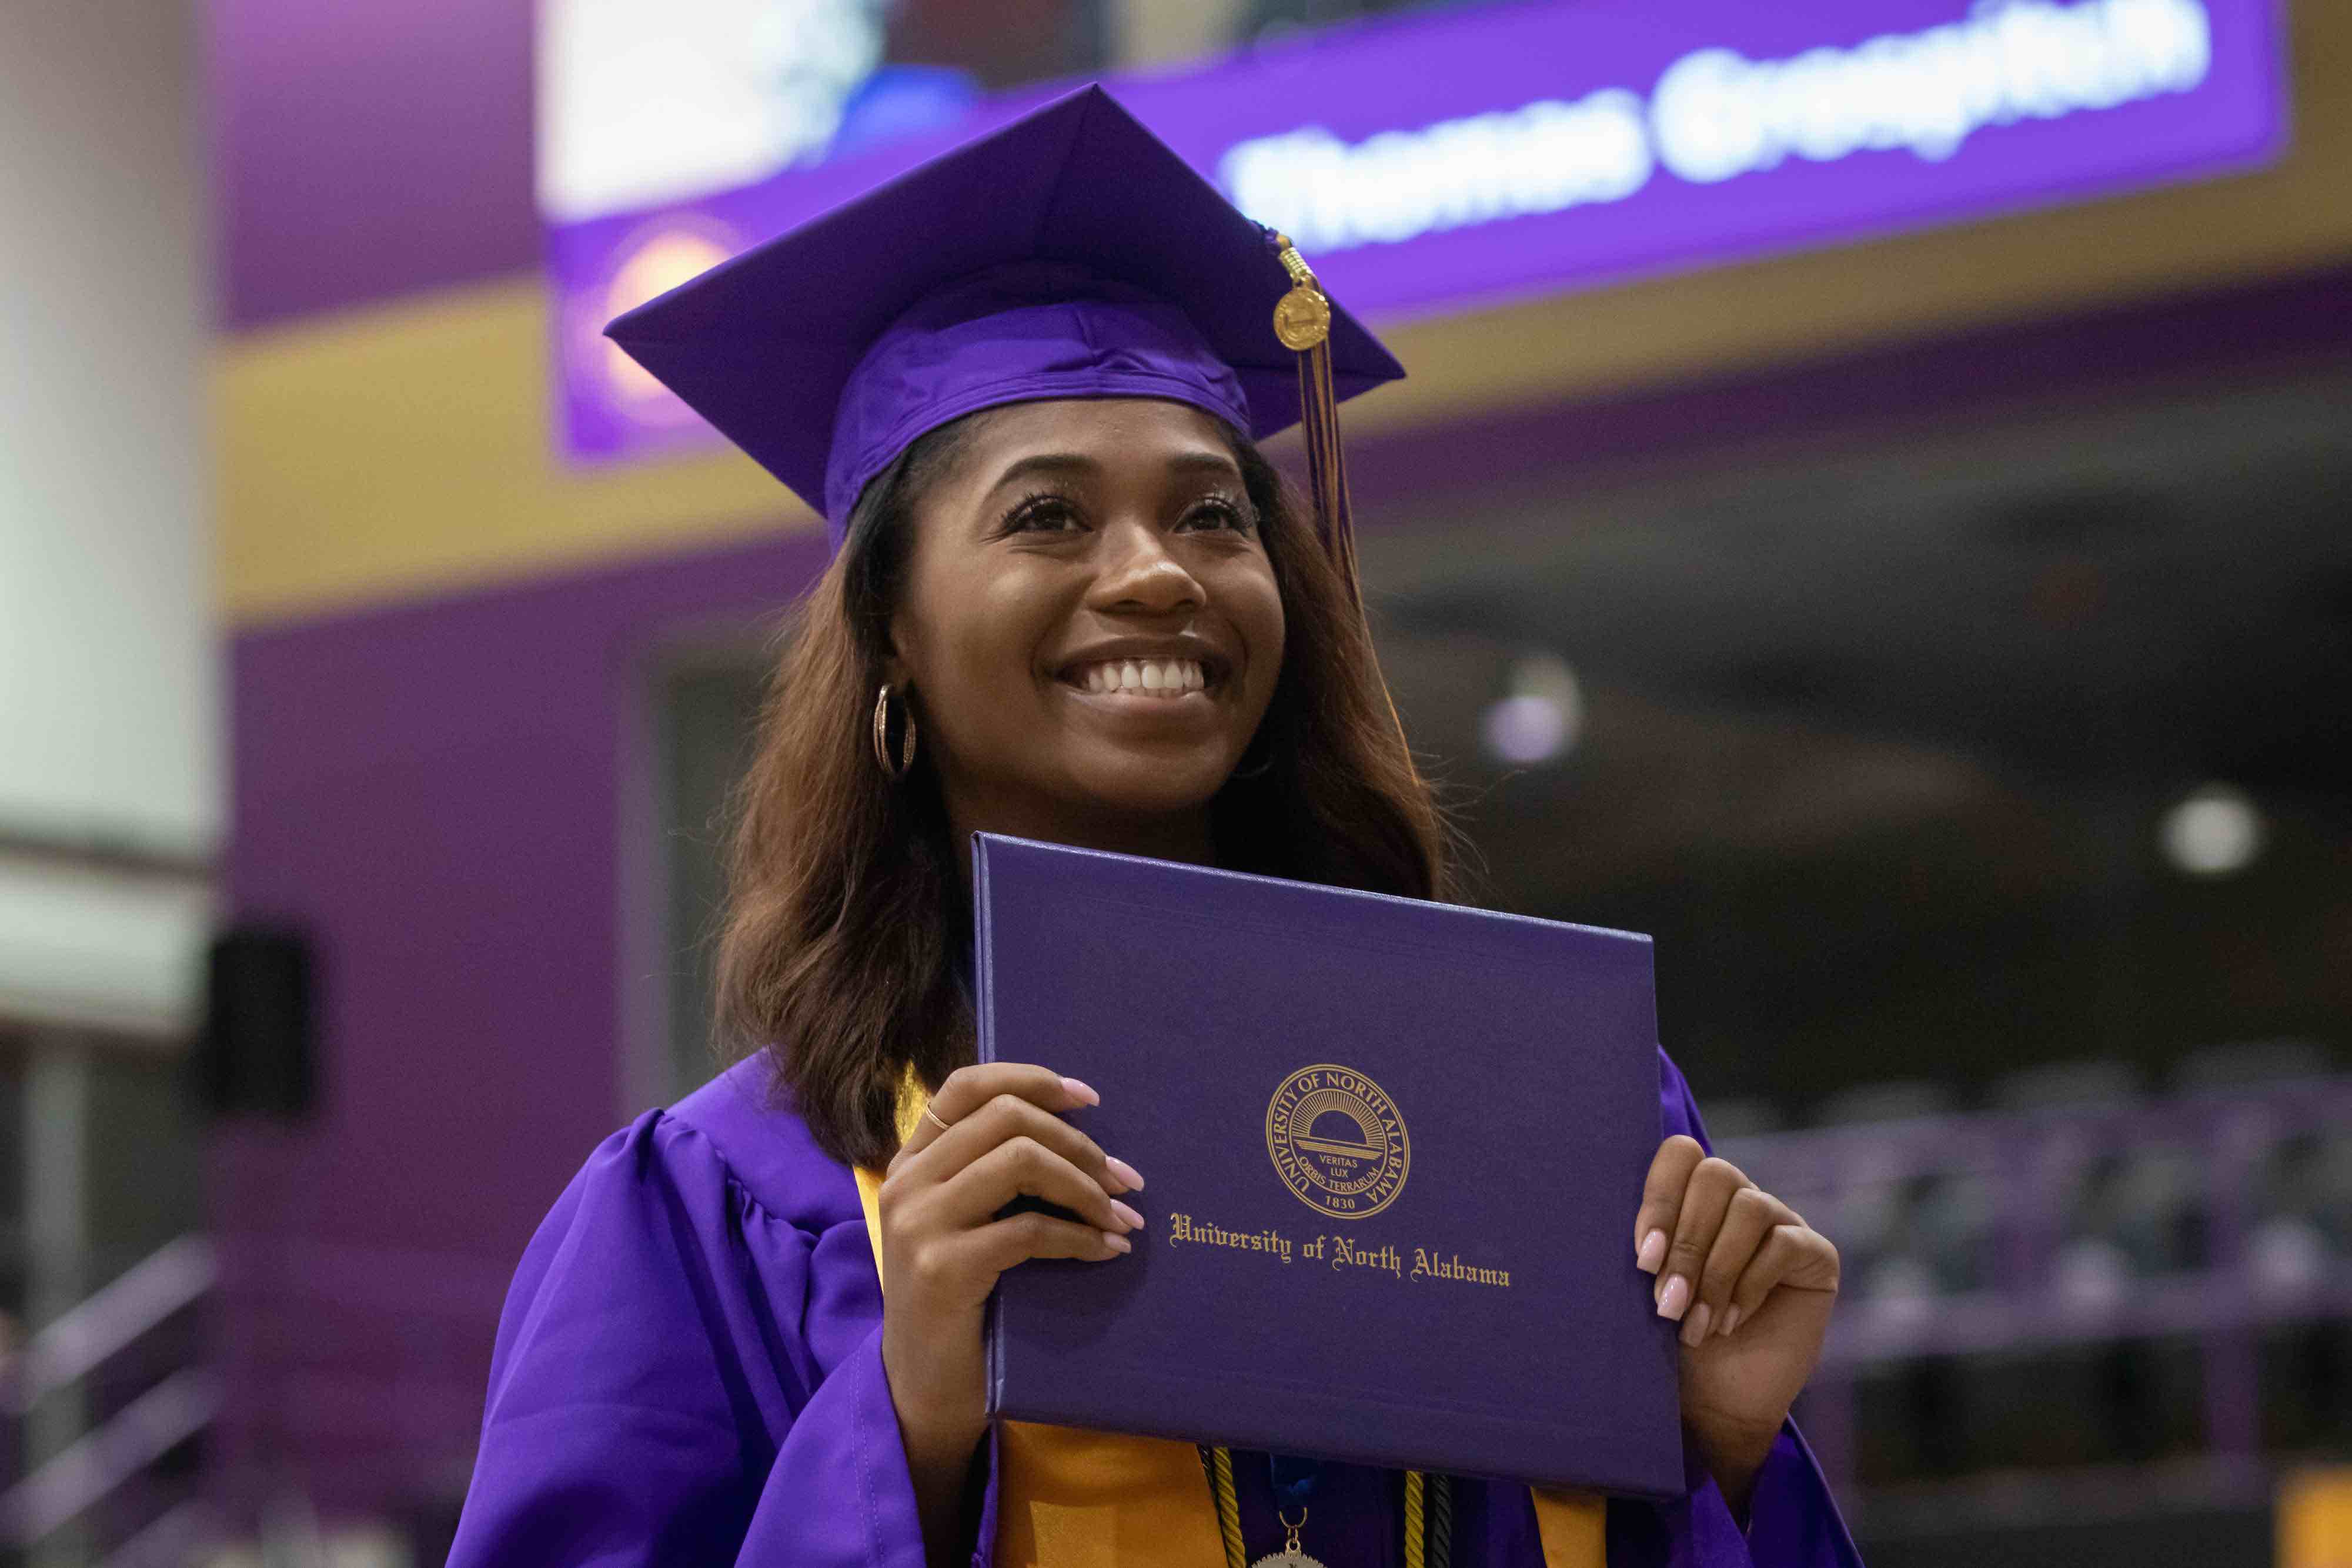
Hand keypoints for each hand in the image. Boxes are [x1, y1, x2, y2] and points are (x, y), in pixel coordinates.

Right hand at [876, 1063, 1143, 1564]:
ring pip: (1020, 1161)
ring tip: (1121, 1216)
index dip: (1031, 1078)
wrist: (923, 1390)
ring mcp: (919, 1223)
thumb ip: (994, 1179)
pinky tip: (1108, 1252)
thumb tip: (1084, 1142)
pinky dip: (1080, 1237)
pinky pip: (1029, 1230)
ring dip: (1085, 1186)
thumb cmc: (961, 1303)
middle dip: (1078, 1143)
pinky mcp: (943, 1269)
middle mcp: (906, 1182)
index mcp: (910, 1162)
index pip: (964, 1086)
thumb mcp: (966, 1226)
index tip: (1089, 1098)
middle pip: (1006, 1119)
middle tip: (1124, 1180)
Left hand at [1633, 1135, 1838, 1511]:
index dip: (1661, 1197)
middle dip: (1685, 1242)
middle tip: (1666, 1300)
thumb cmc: (1669, 1341)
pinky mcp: (1816, 1255)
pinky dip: (1749, 1286)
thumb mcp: (1645, 1288)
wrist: (1713, 1402)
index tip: (1643, 1256)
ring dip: (1716, 1271)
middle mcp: (1739, 1199)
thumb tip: (1621, 1226)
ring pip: (1749, 1208)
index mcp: (1693, 1197)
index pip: (1681, 1154)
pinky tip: (1729, 1324)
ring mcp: (1781, 1223)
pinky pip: (1783, 1245)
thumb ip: (1643, 1247)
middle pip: (1716, 1175)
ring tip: (1696, 1324)